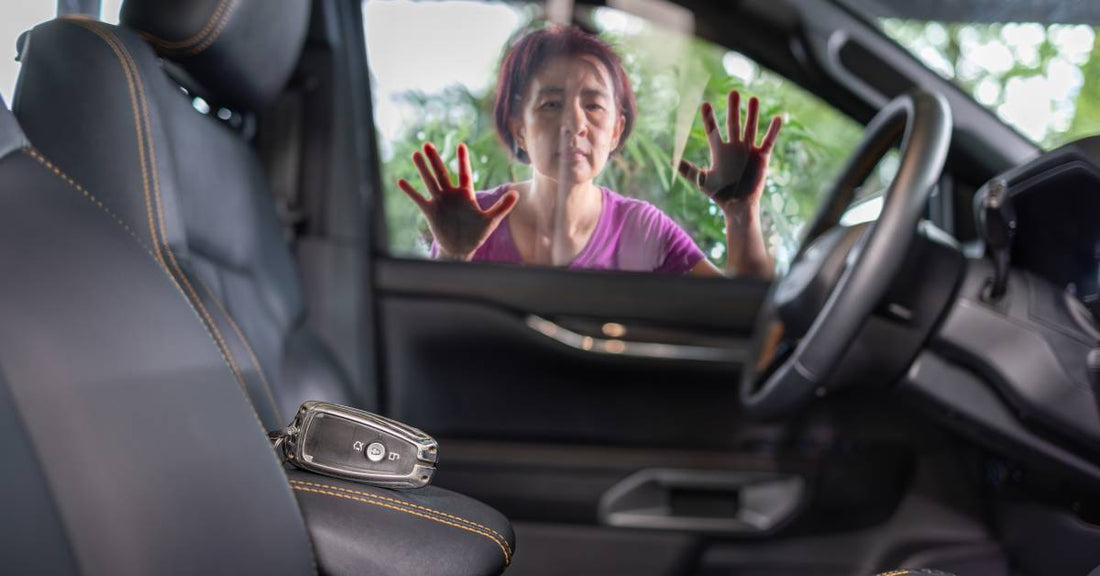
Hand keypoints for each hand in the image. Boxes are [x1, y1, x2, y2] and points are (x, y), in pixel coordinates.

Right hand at [398, 142, 518, 260]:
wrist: (461, 248)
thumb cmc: (476, 234)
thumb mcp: (491, 220)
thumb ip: (502, 207)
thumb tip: (516, 194)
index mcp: (466, 194)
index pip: (464, 173)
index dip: (463, 159)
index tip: (461, 144)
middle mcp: (451, 195)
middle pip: (442, 173)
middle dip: (435, 159)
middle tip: (427, 144)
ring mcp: (440, 202)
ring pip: (430, 182)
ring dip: (422, 169)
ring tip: (415, 154)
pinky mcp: (430, 212)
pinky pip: (419, 199)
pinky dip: (410, 191)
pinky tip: (401, 181)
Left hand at [678, 90, 781, 215]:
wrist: (738, 206)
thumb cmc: (719, 194)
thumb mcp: (702, 182)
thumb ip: (689, 171)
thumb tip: (672, 162)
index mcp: (719, 151)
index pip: (713, 130)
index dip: (709, 118)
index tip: (705, 104)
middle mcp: (734, 147)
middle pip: (733, 124)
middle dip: (733, 109)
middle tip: (733, 93)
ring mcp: (748, 150)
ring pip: (750, 128)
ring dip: (752, 114)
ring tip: (753, 98)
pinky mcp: (762, 157)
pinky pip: (768, 141)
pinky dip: (772, 131)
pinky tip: (777, 118)